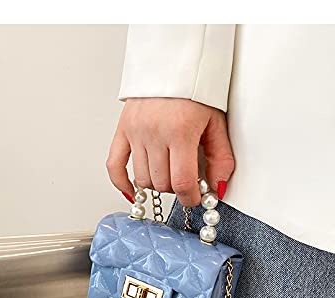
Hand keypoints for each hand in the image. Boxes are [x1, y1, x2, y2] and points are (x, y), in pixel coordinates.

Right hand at [106, 97, 233, 206]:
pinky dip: (122, 183)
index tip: (195, 198)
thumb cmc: (195, 91)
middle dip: (177, 188)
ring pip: (143, 179)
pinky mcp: (123, 130)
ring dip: (157, 183)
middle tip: (186, 180)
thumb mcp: (216, 123)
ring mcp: (136, 132)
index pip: (182, 182)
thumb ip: (220, 158)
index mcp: (180, 131)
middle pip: (162, 183)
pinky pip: (114, 165)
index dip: (190, 197)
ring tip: (168, 173)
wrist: (173, 63)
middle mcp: (154, 132)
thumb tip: (217, 188)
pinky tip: (133, 193)